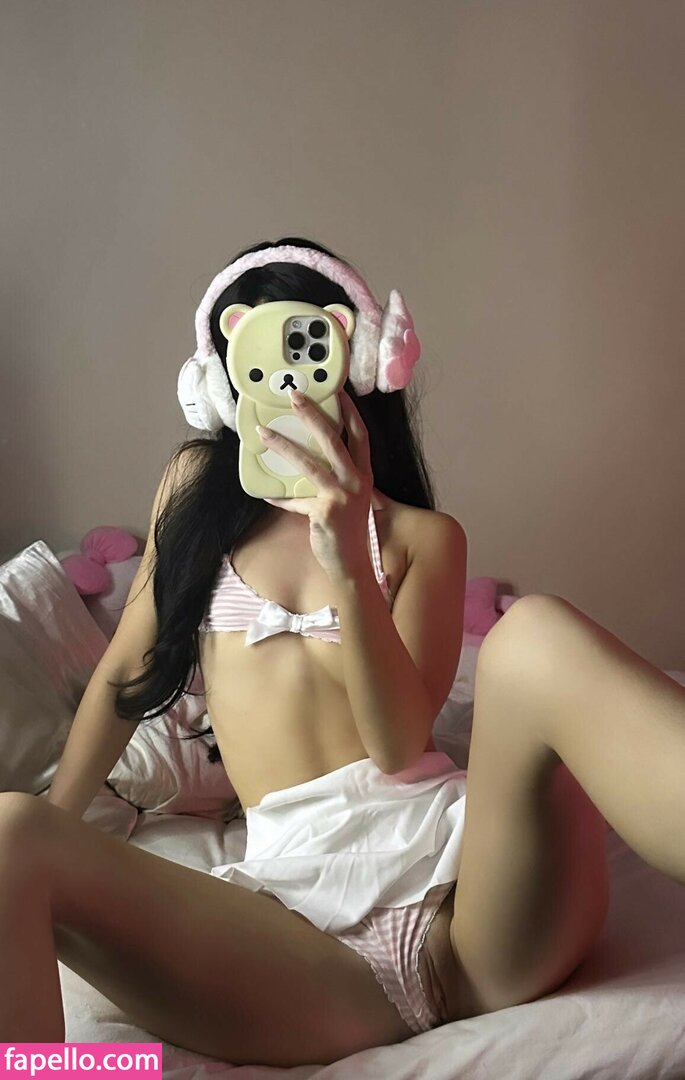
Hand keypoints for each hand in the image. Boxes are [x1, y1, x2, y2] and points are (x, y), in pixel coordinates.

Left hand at [257, 388, 373, 582]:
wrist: (351, 564)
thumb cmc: (347, 530)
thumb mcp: (348, 499)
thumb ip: (334, 478)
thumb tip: (306, 458)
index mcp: (364, 475)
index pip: (360, 436)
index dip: (350, 412)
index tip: (337, 391)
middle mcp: (357, 481)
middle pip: (333, 440)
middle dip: (312, 415)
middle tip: (293, 396)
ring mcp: (341, 496)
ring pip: (309, 463)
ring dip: (283, 446)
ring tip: (264, 433)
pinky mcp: (324, 511)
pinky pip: (294, 499)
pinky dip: (279, 497)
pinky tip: (266, 494)